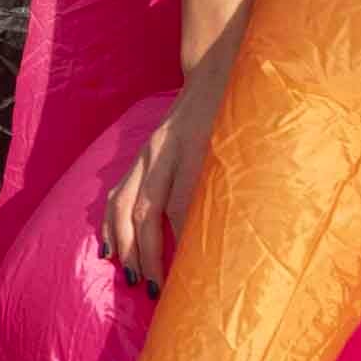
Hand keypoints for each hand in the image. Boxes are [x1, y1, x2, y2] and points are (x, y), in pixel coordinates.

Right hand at [101, 54, 234, 289]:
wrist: (218, 71)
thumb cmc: (241, 113)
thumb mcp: (249, 145)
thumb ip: (241, 182)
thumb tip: (240, 232)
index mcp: (194, 149)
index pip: (180, 207)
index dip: (179, 246)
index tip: (185, 280)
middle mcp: (163, 152)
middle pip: (145, 211)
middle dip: (146, 254)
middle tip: (153, 289)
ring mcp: (148, 153)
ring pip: (124, 203)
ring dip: (124, 243)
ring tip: (130, 276)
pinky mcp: (142, 155)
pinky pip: (118, 193)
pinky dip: (111, 223)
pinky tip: (111, 249)